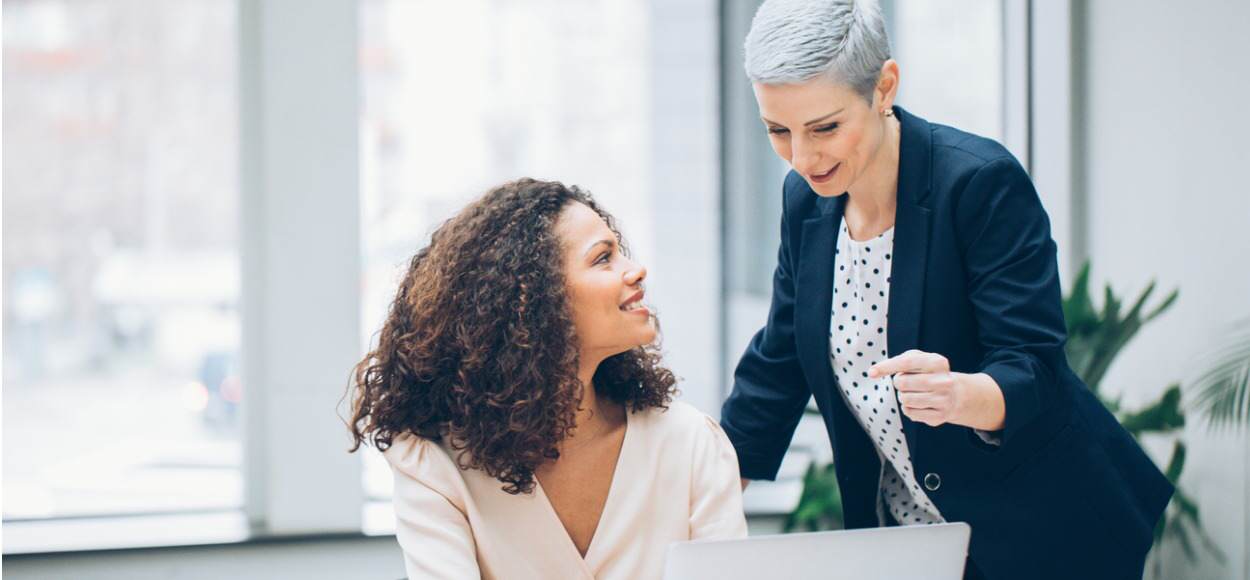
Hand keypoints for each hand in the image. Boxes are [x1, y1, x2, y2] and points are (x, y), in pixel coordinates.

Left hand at [868, 350, 1004, 429]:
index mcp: (939, 363)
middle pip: (903, 383)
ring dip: (903, 397)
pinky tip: (919, 404)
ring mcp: (943, 400)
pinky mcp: (940, 416)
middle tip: (906, 383)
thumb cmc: (929, 373)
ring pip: (905, 400)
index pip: (907, 362)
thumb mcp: (919, 360)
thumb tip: (873, 372)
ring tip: (914, 393)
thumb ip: (898, 361)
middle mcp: (944, 381)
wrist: (956, 394)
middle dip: (898, 383)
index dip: (887, 367)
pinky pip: (910, 413)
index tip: (871, 372)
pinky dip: (908, 408)